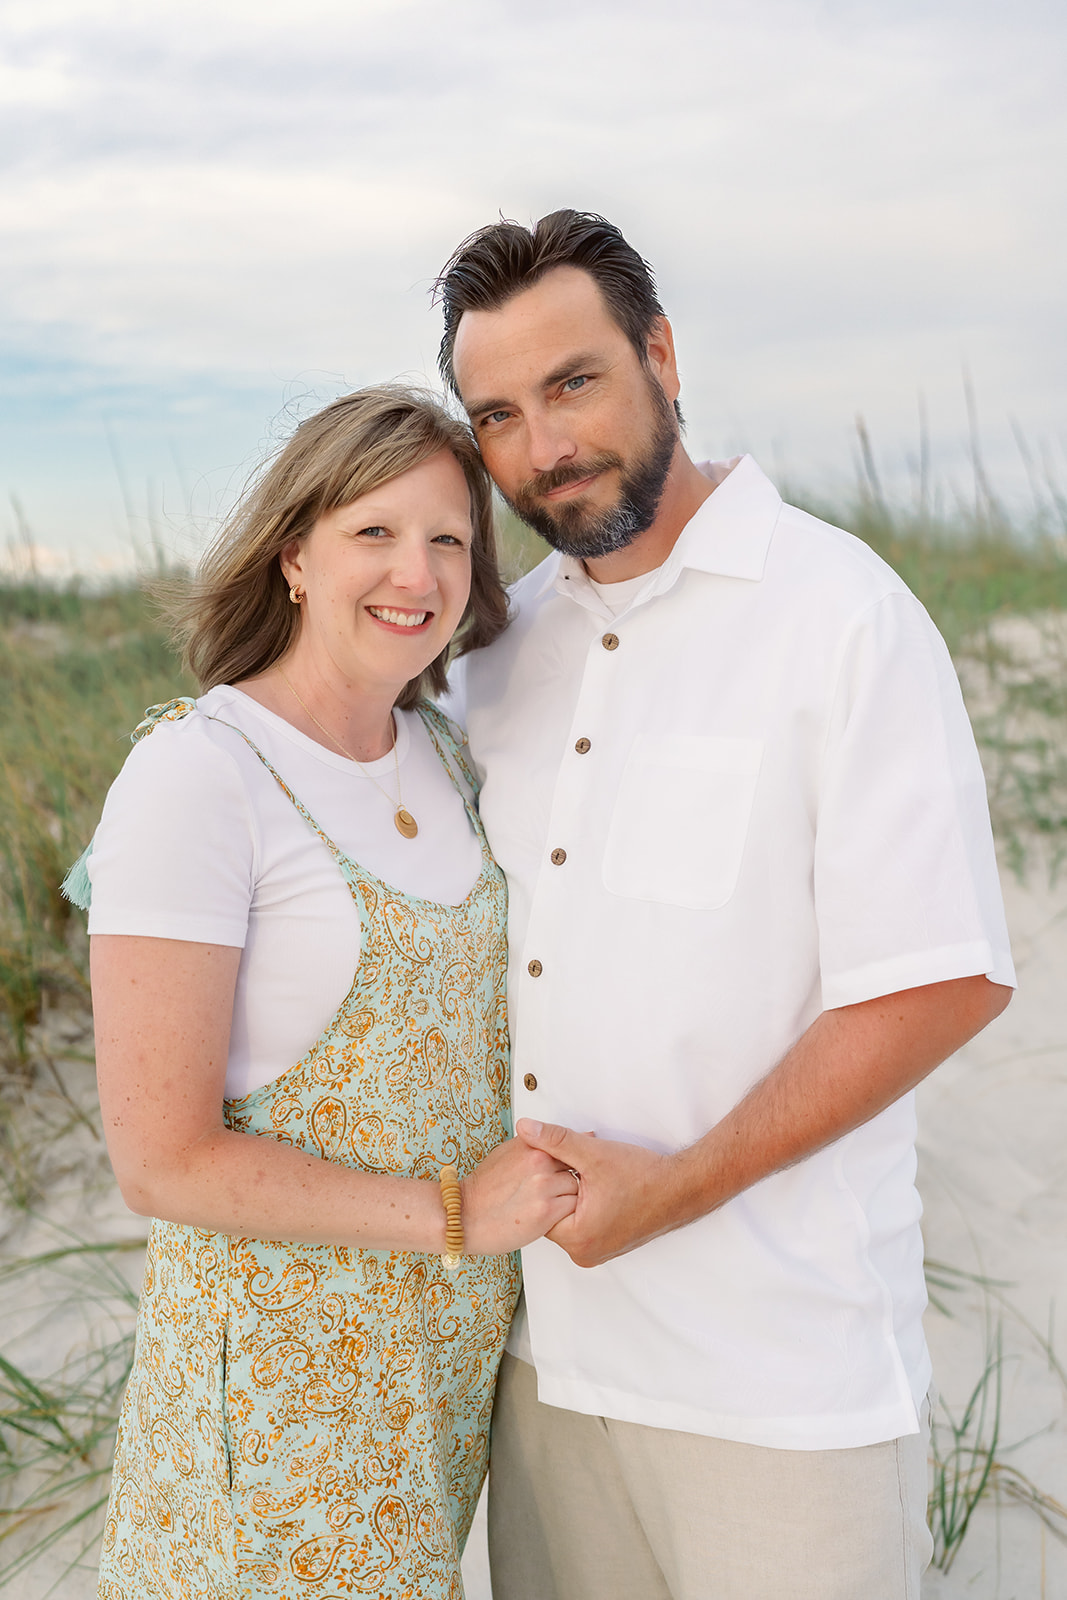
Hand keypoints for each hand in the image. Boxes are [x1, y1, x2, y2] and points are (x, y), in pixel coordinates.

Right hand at [461, 1137, 578, 1255]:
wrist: (464, 1216)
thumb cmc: (483, 1188)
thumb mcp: (506, 1152)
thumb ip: (533, 1144)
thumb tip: (556, 1137)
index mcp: (531, 1143)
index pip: (568, 1144)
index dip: (568, 1160)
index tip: (561, 1171)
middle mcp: (539, 1160)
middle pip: (576, 1165)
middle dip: (569, 1178)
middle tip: (552, 1190)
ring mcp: (543, 1185)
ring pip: (577, 1188)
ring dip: (568, 1197)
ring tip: (547, 1203)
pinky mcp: (546, 1211)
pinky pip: (573, 1209)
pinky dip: (565, 1214)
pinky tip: (546, 1215)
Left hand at [516, 1119, 687, 1267]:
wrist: (682, 1188)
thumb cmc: (644, 1176)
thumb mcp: (593, 1153)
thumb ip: (555, 1140)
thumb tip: (525, 1128)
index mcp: (577, 1238)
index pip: (539, 1207)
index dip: (545, 1179)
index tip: (559, 1164)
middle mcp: (585, 1253)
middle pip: (552, 1214)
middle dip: (559, 1187)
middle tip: (577, 1168)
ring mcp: (597, 1252)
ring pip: (568, 1218)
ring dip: (572, 1195)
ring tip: (589, 1176)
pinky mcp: (608, 1246)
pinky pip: (583, 1224)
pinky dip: (584, 1205)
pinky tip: (597, 1187)